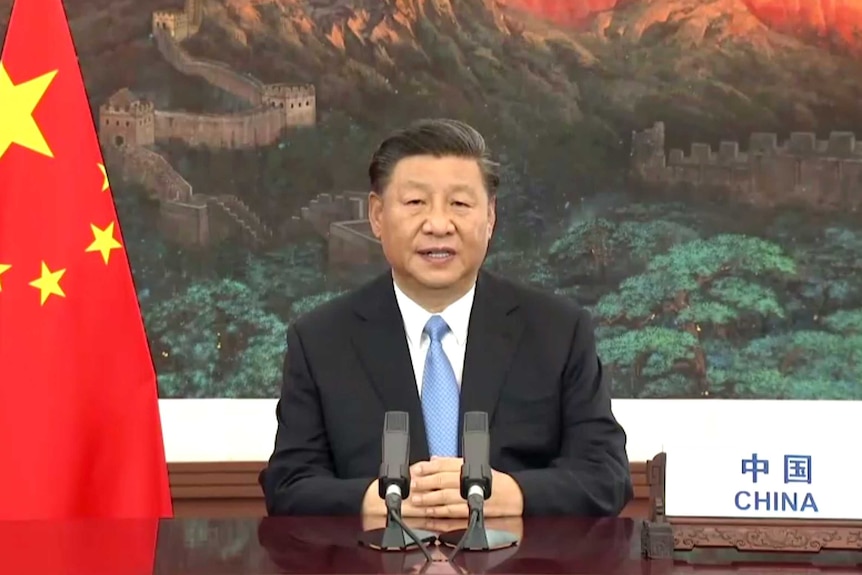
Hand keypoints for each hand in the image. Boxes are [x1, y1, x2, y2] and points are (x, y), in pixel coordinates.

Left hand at [407, 456, 523, 517]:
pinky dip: (439, 512)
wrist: (513, 495)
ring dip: (428, 499)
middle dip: (425, 483)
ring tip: (416, 499)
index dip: (427, 467)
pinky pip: (452, 511)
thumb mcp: (473, 465)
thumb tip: (434, 459)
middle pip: (442, 480)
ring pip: (444, 497)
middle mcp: (468, 480)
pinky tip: (429, 512)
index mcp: (467, 466)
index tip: (415, 469)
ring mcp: (469, 496)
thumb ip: (452, 463)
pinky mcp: (472, 510)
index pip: (444, 464)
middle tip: (412, 485)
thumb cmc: (492, 480)